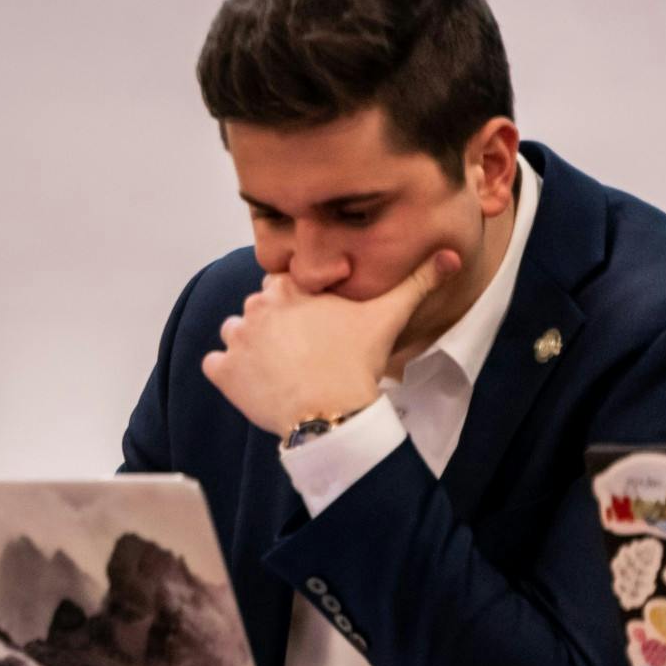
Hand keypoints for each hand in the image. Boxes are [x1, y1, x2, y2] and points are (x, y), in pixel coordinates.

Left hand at [202, 249, 460, 436]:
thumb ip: (416, 282)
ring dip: (249, 345)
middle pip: (259, 307)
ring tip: (278, 366)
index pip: (283, 282)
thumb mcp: (389, 315)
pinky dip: (227, 373)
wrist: (332, 410)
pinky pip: (214, 364)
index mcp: (289, 287)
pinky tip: (253, 382)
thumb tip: (450, 255)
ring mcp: (236, 340)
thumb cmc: (359, 361)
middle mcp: (256, 306)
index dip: (298, 301)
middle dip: (274, 323)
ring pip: (235, 332)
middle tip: (301, 348)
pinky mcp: (222, 372)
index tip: (313, 321)